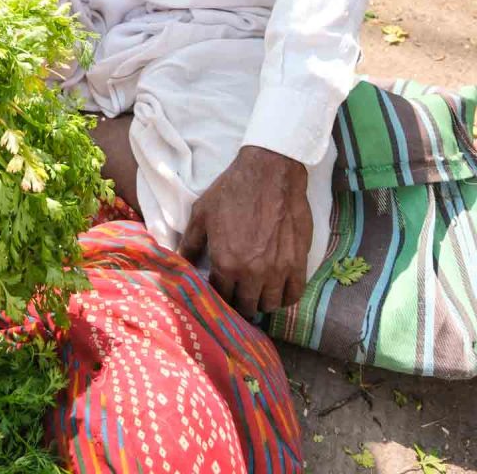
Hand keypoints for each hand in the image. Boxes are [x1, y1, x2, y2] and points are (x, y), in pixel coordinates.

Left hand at [178, 146, 312, 317]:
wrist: (270, 172)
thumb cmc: (233, 190)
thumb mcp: (202, 213)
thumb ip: (190, 243)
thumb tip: (179, 264)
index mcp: (226, 262)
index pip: (220, 297)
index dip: (218, 296)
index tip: (220, 291)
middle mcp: (252, 272)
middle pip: (245, 306)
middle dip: (239, 303)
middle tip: (238, 294)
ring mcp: (277, 270)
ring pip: (269, 305)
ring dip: (261, 302)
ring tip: (257, 291)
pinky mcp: (298, 262)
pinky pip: (294, 294)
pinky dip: (285, 296)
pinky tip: (278, 288)